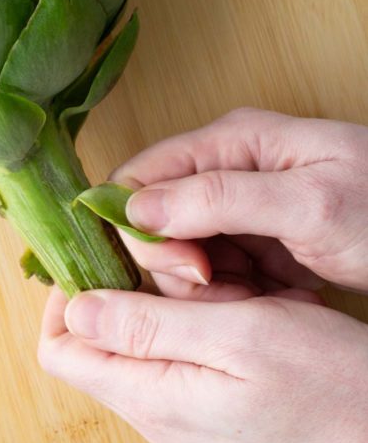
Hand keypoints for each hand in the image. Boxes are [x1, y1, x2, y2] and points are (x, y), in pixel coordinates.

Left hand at [38, 287, 367, 442]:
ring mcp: (193, 435)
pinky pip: (186, 375)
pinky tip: (245, 318)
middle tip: (182, 262)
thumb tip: (77, 308)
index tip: (97, 254)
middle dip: (130, 293)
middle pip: (105, 348)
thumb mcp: (241, 335)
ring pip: (148, 356)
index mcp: (155, 399)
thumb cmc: (331, 387)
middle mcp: (164, 426)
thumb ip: (149, 326)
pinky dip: (201, 337)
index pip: (61, 349)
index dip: (67, 294)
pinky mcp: (222, 434)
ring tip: (225, 289)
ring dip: (171, 312)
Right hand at [109, 108, 367, 299]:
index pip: (142, 176)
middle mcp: (226, 170)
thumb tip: (135, 206)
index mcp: (230, 141)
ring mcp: (242, 207)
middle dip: (182, 265)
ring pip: (184, 254)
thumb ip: (219, 199)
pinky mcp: (259, 240)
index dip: (141, 225)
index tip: (186, 269)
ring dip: (213, 287)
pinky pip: (220, 272)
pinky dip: (239, 295)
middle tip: (229, 288)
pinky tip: (278, 300)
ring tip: (263, 298)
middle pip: (157, 221)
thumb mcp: (307, 204)